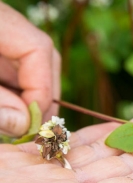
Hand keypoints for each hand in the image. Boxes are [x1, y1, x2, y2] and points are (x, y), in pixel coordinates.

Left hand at [0, 2, 59, 135]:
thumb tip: (24, 124)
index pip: (37, 48)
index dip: (44, 88)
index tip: (34, 122)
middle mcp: (1, 23)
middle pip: (42, 54)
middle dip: (46, 93)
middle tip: (38, 125)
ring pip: (31, 62)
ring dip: (34, 94)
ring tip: (27, 121)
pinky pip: (16, 66)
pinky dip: (20, 90)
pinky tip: (14, 108)